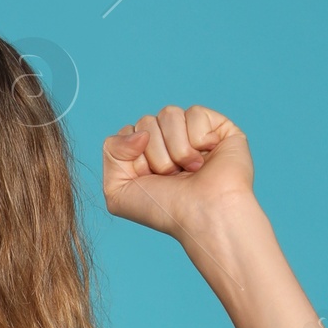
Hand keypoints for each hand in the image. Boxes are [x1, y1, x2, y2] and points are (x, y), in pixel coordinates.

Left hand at [101, 103, 254, 242]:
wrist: (204, 214)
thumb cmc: (165, 209)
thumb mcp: (117, 191)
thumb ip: (111, 152)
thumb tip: (141, 131)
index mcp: (145, 155)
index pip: (128, 132)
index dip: (134, 156)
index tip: (149, 179)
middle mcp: (168, 142)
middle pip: (146, 122)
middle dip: (155, 154)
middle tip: (172, 177)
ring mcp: (192, 132)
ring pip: (169, 114)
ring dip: (176, 148)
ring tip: (190, 169)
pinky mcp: (216, 125)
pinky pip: (194, 112)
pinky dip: (198, 138)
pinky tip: (207, 156)